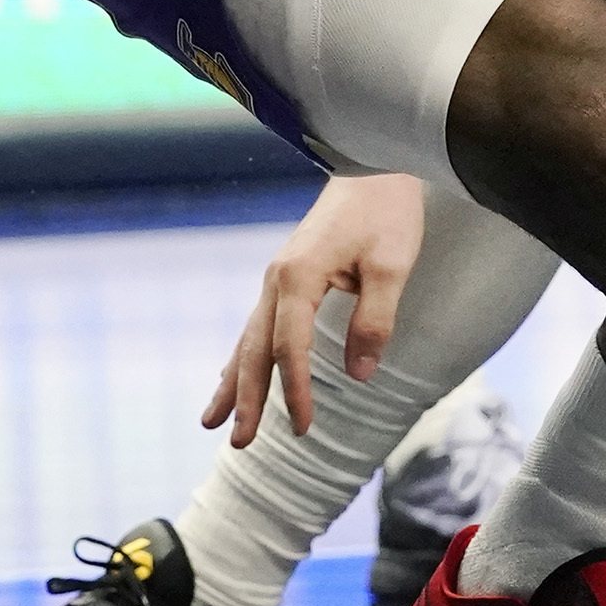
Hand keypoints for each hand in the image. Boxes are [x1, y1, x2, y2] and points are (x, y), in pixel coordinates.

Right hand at [201, 173, 424, 445]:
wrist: (375, 163)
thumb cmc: (388, 211)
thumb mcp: (393, 265)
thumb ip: (375, 319)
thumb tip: (359, 374)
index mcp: (298, 275)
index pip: (291, 347)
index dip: (297, 391)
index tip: (306, 428)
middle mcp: (278, 278)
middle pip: (256, 349)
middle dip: (247, 398)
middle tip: (239, 442)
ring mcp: (277, 277)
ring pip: (248, 339)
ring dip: (234, 382)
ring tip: (212, 422)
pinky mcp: (287, 276)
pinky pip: (256, 326)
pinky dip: (242, 357)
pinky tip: (231, 377)